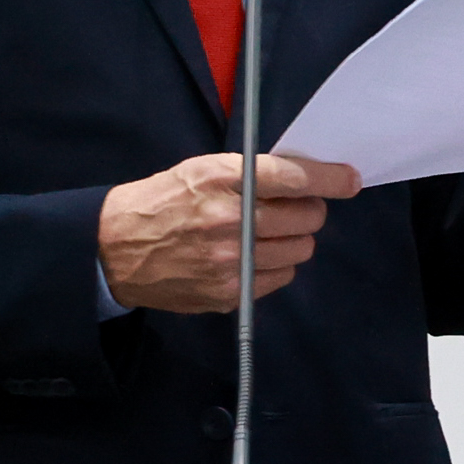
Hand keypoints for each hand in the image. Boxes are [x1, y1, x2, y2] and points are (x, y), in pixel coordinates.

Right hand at [98, 152, 359, 313]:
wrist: (113, 247)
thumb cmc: (164, 200)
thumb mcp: (203, 169)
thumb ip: (253, 173)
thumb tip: (307, 179)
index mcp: (224, 181)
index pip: (295, 178)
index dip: (331, 179)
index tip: (350, 180)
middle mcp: (230, 222)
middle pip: (307, 218)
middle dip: (308, 210)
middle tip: (292, 207)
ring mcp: (230, 262)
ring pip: (300, 251)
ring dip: (293, 240)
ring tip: (268, 233)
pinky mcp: (228, 294)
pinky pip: (280, 279)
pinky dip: (276, 267)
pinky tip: (253, 256)